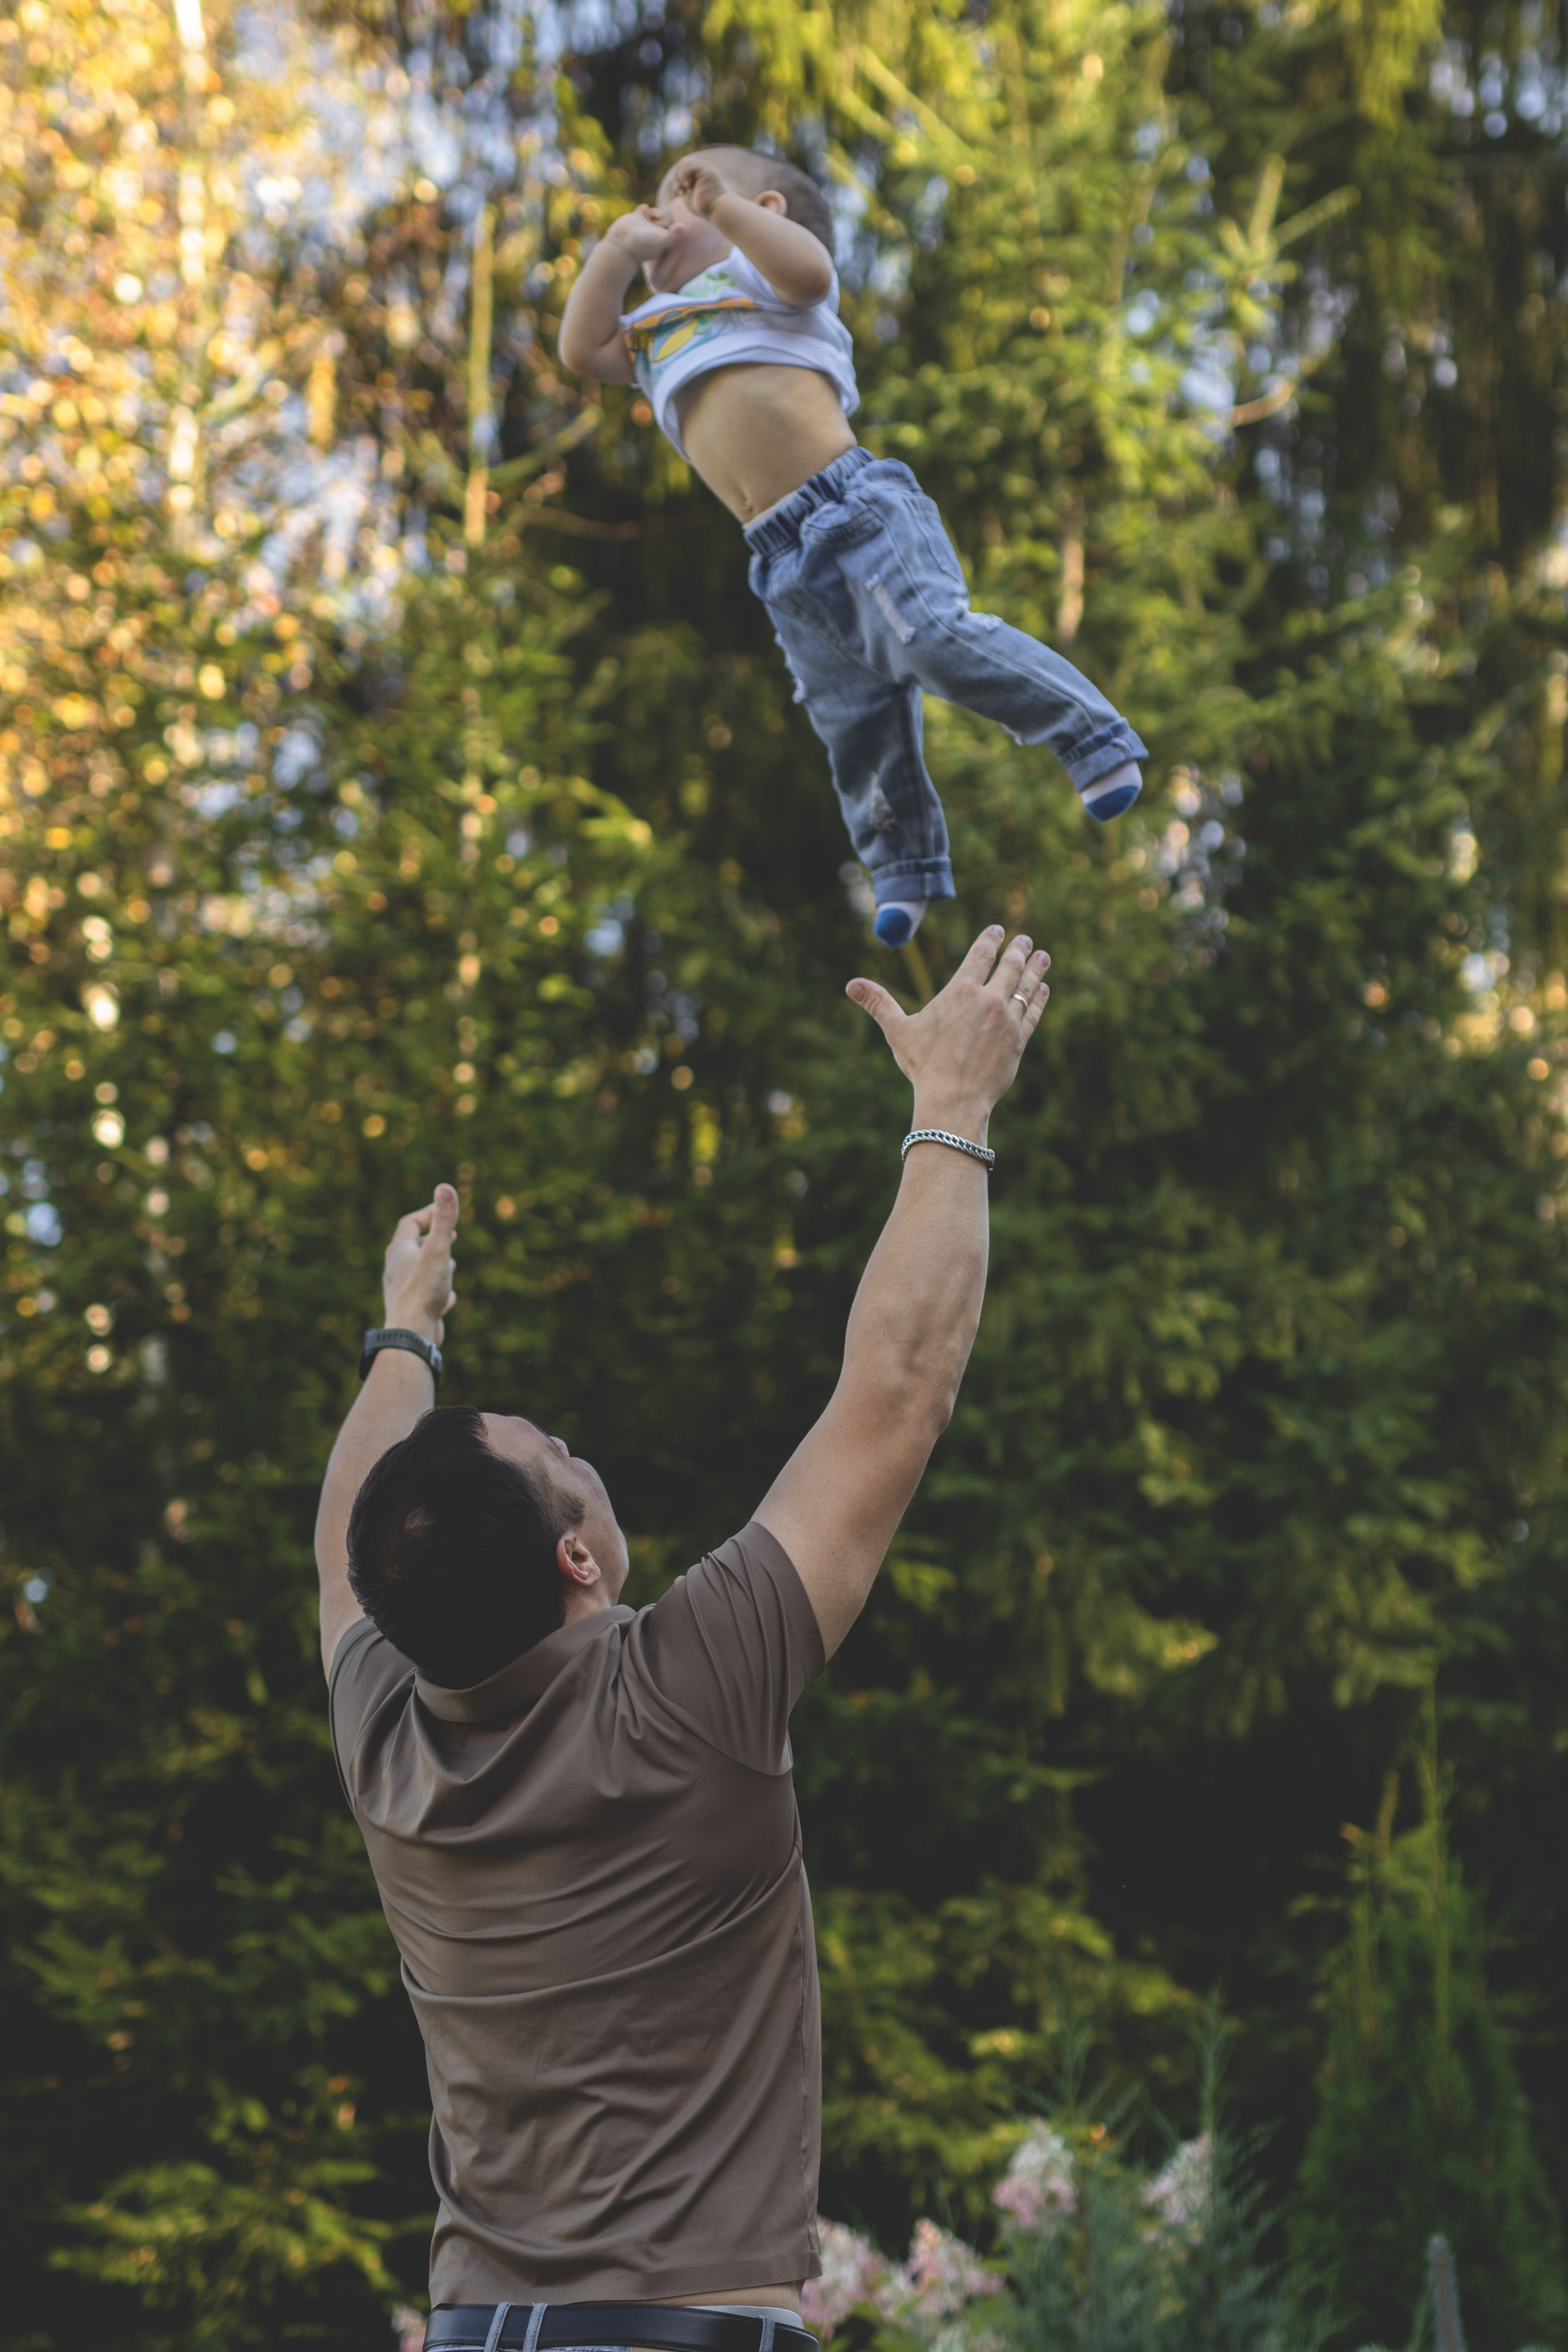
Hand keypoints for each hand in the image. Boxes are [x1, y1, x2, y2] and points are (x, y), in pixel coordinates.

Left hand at [382, 1184, 458, 1343]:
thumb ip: (443, 1221)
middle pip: (411, 1246)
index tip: (444, 1209)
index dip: (427, 1214)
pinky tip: (449, 1298)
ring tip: (451, 1262)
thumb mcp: (438, 1250)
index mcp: (399, 1251)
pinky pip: (423, 1295)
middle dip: (431, 1237)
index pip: (410, 1224)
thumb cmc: (423, 1289)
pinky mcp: (410, 1310)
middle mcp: (396, 1269)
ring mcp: (401, 1290)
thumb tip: (445, 1187)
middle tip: (451, 1233)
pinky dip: (437, 1290)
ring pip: (417, 1271)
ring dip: (434, 1263)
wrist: (410, 1332)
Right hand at [606, 204, 671, 262]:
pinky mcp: (635, 219)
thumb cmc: (643, 245)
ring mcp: (644, 225)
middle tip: (661, 216)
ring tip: (651, 214)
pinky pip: (642, 211)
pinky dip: (644, 208)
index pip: (674, 229)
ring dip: (655, 211)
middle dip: (666, 216)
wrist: (622, 245)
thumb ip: (673, 235)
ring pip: (654, 214)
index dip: (676, 223)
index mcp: (662, 238)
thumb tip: (685, 227)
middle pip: (665, 220)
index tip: (675, 219)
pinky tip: (644, 209)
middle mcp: (654, 232)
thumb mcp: (661, 240)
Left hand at [668, 156, 730, 218]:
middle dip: (677, 173)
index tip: (678, 188)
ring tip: (684, 186)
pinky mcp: (706, 170)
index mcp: (701, 174)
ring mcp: (706, 168)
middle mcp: (704, 168)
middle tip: (678, 186)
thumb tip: (676, 184)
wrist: (718, 210)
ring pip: (686, 161)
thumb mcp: (690, 198)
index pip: (685, 165)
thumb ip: (683, 190)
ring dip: (680, 174)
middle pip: (684, 161)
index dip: (677, 175)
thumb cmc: (705, 208)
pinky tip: (687, 185)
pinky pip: (689, 165)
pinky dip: (683, 174)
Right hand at [846, 926, 1049, 1133]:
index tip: (998, 930)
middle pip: (1008, 966)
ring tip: (1043, 956)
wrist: (954, 1099)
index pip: (980, 956)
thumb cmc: (923, 1065)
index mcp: (959, 992)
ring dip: (1035, 969)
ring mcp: (1006, 1020)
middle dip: (1018, 950)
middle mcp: (987, 1000)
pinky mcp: (1018, 1041)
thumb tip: (850, 985)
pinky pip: (1032, 1013)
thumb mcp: (898, 1031)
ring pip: (1024, 987)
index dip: (990, 940)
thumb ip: (878, 1003)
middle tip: (1025, 939)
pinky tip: (1043, 989)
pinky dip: (1039, 999)